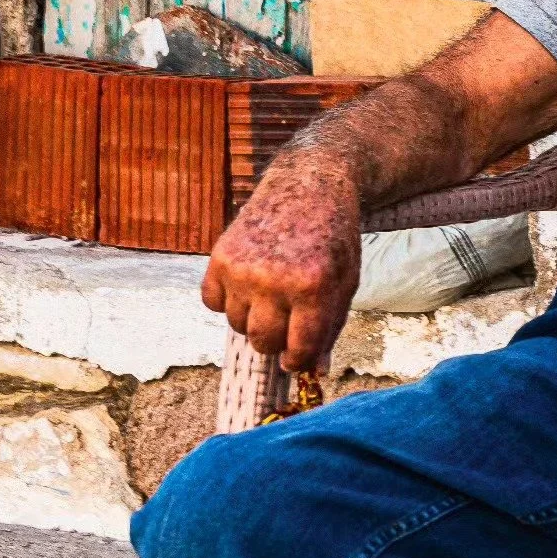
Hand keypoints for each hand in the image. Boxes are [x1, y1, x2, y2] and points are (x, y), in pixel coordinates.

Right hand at [201, 155, 362, 372]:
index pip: (298, 350)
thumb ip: (329, 327)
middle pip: (263, 341)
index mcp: (313, 287)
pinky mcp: (220, 255)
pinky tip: (248, 281)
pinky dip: (226, 299)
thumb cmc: (333, 238)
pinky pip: (212, 303)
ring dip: (252, 317)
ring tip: (271, 291)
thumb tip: (314, 373)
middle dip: (276, 339)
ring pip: (236, 325)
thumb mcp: (344, 281)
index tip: (295, 357)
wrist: (310, 184)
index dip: (297, 361)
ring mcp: (243, 267)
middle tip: (286, 318)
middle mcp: (275, 279)